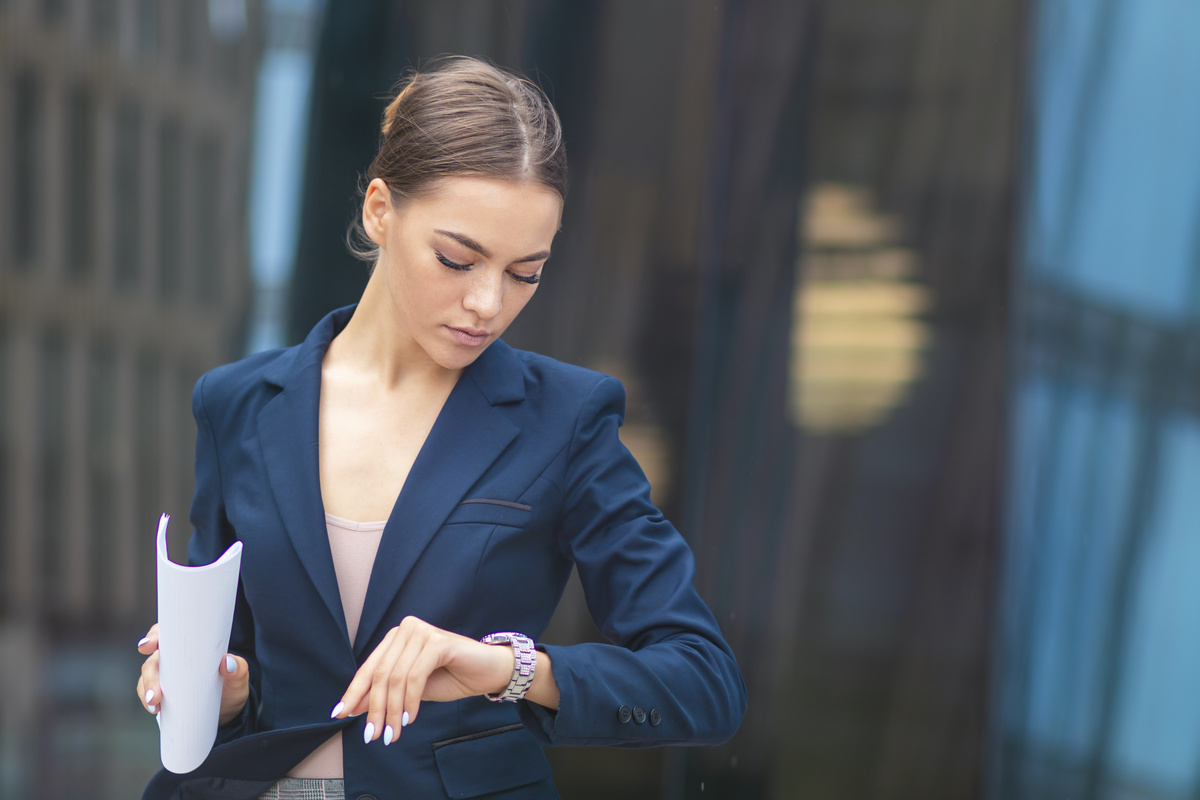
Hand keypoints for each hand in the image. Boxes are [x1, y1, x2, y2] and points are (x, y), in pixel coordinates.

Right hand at [135, 623, 250, 725]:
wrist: (228, 710)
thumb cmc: (231, 686)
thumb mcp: (239, 677)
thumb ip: (238, 668)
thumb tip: (228, 662)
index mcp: (191, 646)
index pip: (168, 634)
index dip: (155, 636)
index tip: (150, 645)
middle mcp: (174, 658)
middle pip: (153, 660)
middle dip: (150, 674)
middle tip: (156, 692)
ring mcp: (166, 675)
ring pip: (147, 676)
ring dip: (147, 689)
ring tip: (155, 703)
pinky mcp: (162, 692)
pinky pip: (147, 692)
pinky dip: (147, 700)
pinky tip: (155, 709)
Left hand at [331, 616, 514, 744]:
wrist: (488, 672)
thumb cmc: (451, 677)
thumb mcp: (411, 691)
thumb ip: (384, 694)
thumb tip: (353, 707)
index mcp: (397, 638)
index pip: (369, 667)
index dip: (354, 692)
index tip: (340, 715)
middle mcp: (406, 629)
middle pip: (381, 674)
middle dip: (375, 709)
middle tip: (374, 735)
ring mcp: (422, 632)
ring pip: (396, 678)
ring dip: (393, 711)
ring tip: (393, 733)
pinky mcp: (438, 641)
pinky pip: (415, 676)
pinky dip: (411, 701)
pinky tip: (411, 718)